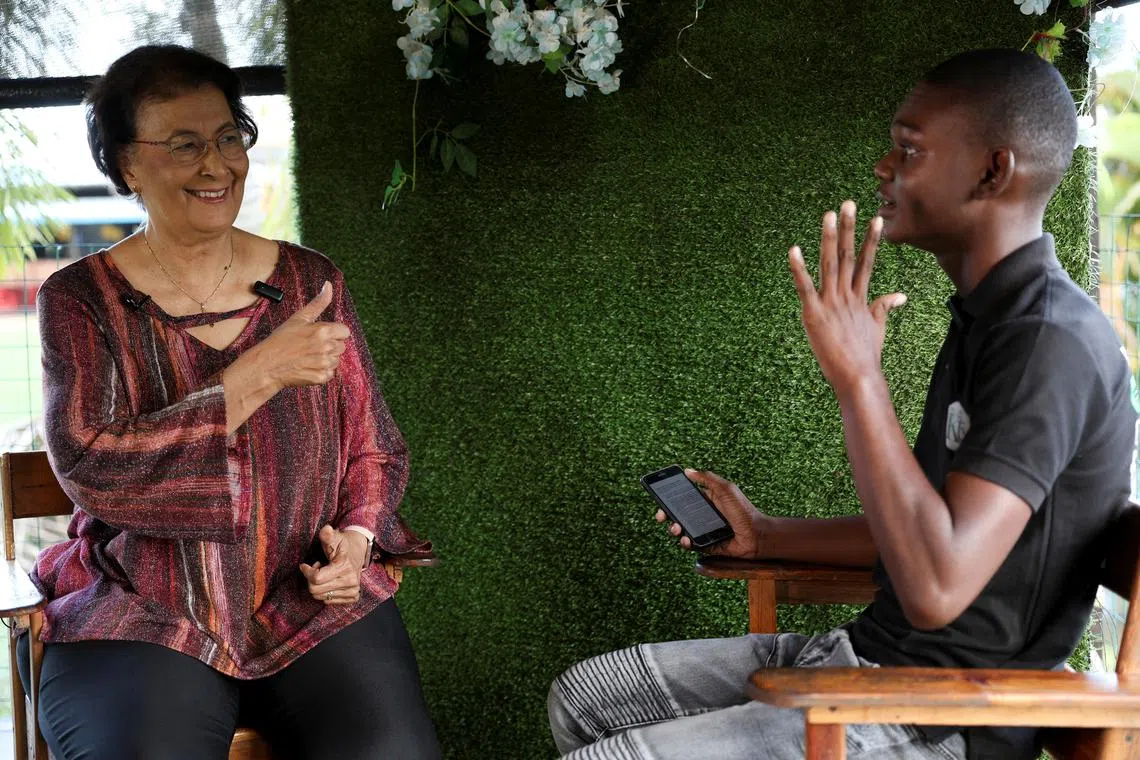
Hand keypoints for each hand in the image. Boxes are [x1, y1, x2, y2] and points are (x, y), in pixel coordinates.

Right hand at [253, 281, 349, 389]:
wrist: (267, 365)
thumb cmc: (281, 340)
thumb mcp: (299, 318)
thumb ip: (318, 303)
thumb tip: (329, 285)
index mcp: (323, 331)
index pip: (345, 331)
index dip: (334, 333)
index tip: (321, 335)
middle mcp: (327, 347)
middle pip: (341, 346)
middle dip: (330, 346)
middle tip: (311, 346)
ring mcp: (324, 363)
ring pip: (336, 360)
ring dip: (326, 359)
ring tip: (308, 356)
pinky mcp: (321, 377)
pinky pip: (330, 374)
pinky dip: (321, 372)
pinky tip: (308, 367)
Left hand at [299, 525, 369, 604]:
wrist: (359, 550)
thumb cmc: (342, 544)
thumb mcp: (334, 537)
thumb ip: (327, 535)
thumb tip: (326, 530)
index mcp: (345, 566)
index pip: (316, 579)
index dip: (307, 572)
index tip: (305, 565)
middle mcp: (351, 581)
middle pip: (316, 590)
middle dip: (311, 579)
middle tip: (317, 568)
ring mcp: (353, 590)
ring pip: (320, 597)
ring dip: (318, 585)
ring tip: (324, 574)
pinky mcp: (353, 596)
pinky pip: (328, 602)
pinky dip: (325, 592)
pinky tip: (330, 581)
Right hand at [655, 469, 766, 558]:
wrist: (757, 535)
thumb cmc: (744, 510)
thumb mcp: (726, 489)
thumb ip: (708, 479)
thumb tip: (688, 470)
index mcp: (705, 502)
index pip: (682, 500)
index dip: (669, 499)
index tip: (659, 498)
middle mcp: (701, 517)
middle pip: (676, 516)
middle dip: (665, 515)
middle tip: (661, 516)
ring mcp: (703, 532)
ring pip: (680, 531)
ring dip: (673, 530)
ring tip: (676, 528)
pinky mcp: (706, 545)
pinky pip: (690, 545)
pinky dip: (685, 543)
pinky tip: (685, 539)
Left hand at [788, 201, 906, 392]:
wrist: (859, 377)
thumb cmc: (866, 355)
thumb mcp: (876, 327)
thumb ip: (884, 307)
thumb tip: (901, 295)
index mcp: (860, 298)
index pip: (867, 262)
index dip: (871, 239)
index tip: (876, 218)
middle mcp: (847, 295)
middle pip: (848, 255)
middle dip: (849, 228)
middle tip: (848, 202)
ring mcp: (831, 303)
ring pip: (830, 264)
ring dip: (829, 238)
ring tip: (829, 214)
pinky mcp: (814, 313)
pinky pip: (805, 286)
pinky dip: (798, 268)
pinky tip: (794, 249)